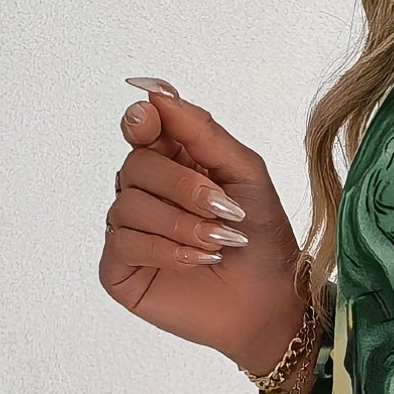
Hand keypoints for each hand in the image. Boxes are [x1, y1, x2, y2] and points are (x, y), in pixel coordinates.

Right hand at [100, 78, 309, 374]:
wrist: (273, 302)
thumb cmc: (263, 239)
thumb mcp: (244, 173)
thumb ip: (201, 130)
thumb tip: (152, 91)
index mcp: (173, 164)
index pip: (140, 128)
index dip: (142, 122)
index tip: (151, 122)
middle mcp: (145, 194)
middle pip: (135, 165)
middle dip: (183, 186)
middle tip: (225, 210)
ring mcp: (129, 231)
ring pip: (128, 204)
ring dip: (182, 223)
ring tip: (220, 243)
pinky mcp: (120, 269)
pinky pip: (123, 242)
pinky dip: (166, 249)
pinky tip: (199, 260)